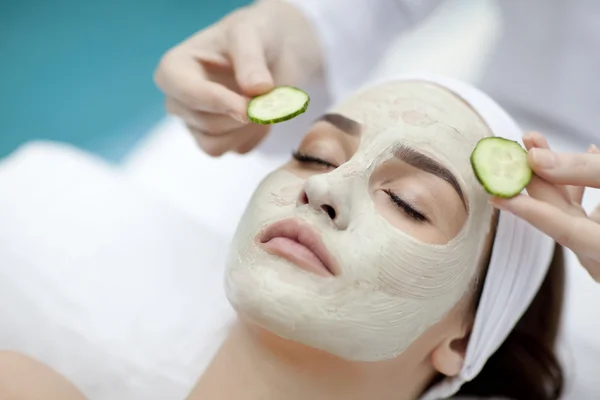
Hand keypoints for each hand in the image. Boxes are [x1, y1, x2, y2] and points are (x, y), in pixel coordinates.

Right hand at [154, 0, 320, 155]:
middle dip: (243, 113)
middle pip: (207, 123)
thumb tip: (256, 90)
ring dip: (248, 128)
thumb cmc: (255, 35)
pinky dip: (254, 136)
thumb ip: (251, 60)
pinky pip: (234, 150)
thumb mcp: (252, 35)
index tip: (250, 106)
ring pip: (216, 145)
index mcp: (173, 69)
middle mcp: (178, 100)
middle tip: (268, 94)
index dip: (220, 102)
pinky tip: (262, 115)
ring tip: (265, 102)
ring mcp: (194, 124)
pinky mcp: (216, 140)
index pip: (187, 95)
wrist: (274, 51)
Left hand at [491, 132, 599, 281]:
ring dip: (556, 177)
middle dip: (537, 177)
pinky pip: (585, 216)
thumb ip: (584, 171)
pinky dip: (579, 190)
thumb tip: (535, 159)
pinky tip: (583, 155)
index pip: (560, 228)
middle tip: (518, 146)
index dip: (527, 209)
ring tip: (535, 142)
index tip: (494, 195)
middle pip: (562, 214)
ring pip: (571, 213)